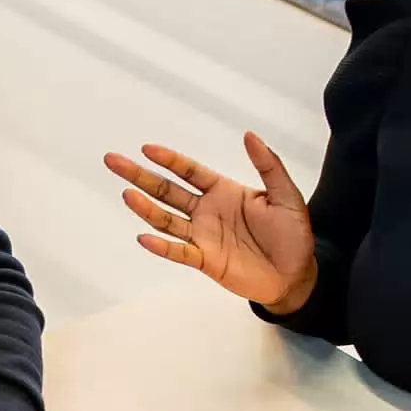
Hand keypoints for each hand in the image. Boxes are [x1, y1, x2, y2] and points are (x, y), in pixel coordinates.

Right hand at [106, 135, 316, 310]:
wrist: (296, 274)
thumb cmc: (293, 235)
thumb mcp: (285, 194)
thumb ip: (268, 165)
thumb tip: (249, 135)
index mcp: (223, 191)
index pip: (189, 172)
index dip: (169, 160)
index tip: (147, 149)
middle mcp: (207, 211)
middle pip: (166, 191)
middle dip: (140, 176)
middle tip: (113, 161)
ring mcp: (203, 236)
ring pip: (166, 219)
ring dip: (145, 208)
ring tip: (126, 193)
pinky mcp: (205, 261)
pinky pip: (179, 251)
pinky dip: (161, 246)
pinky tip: (144, 236)